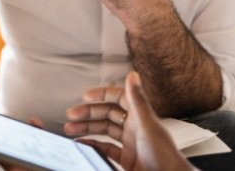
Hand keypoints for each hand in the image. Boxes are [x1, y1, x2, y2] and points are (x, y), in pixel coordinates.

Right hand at [65, 72, 191, 170]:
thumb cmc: (164, 156)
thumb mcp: (147, 126)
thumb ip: (138, 100)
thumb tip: (132, 75)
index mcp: (140, 116)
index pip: (119, 98)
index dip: (102, 94)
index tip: (85, 95)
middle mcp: (135, 128)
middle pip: (108, 114)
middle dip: (88, 113)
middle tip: (71, 114)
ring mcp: (131, 144)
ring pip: (105, 131)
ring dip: (87, 129)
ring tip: (70, 129)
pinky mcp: (128, 159)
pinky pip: (106, 149)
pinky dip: (93, 146)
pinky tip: (82, 145)